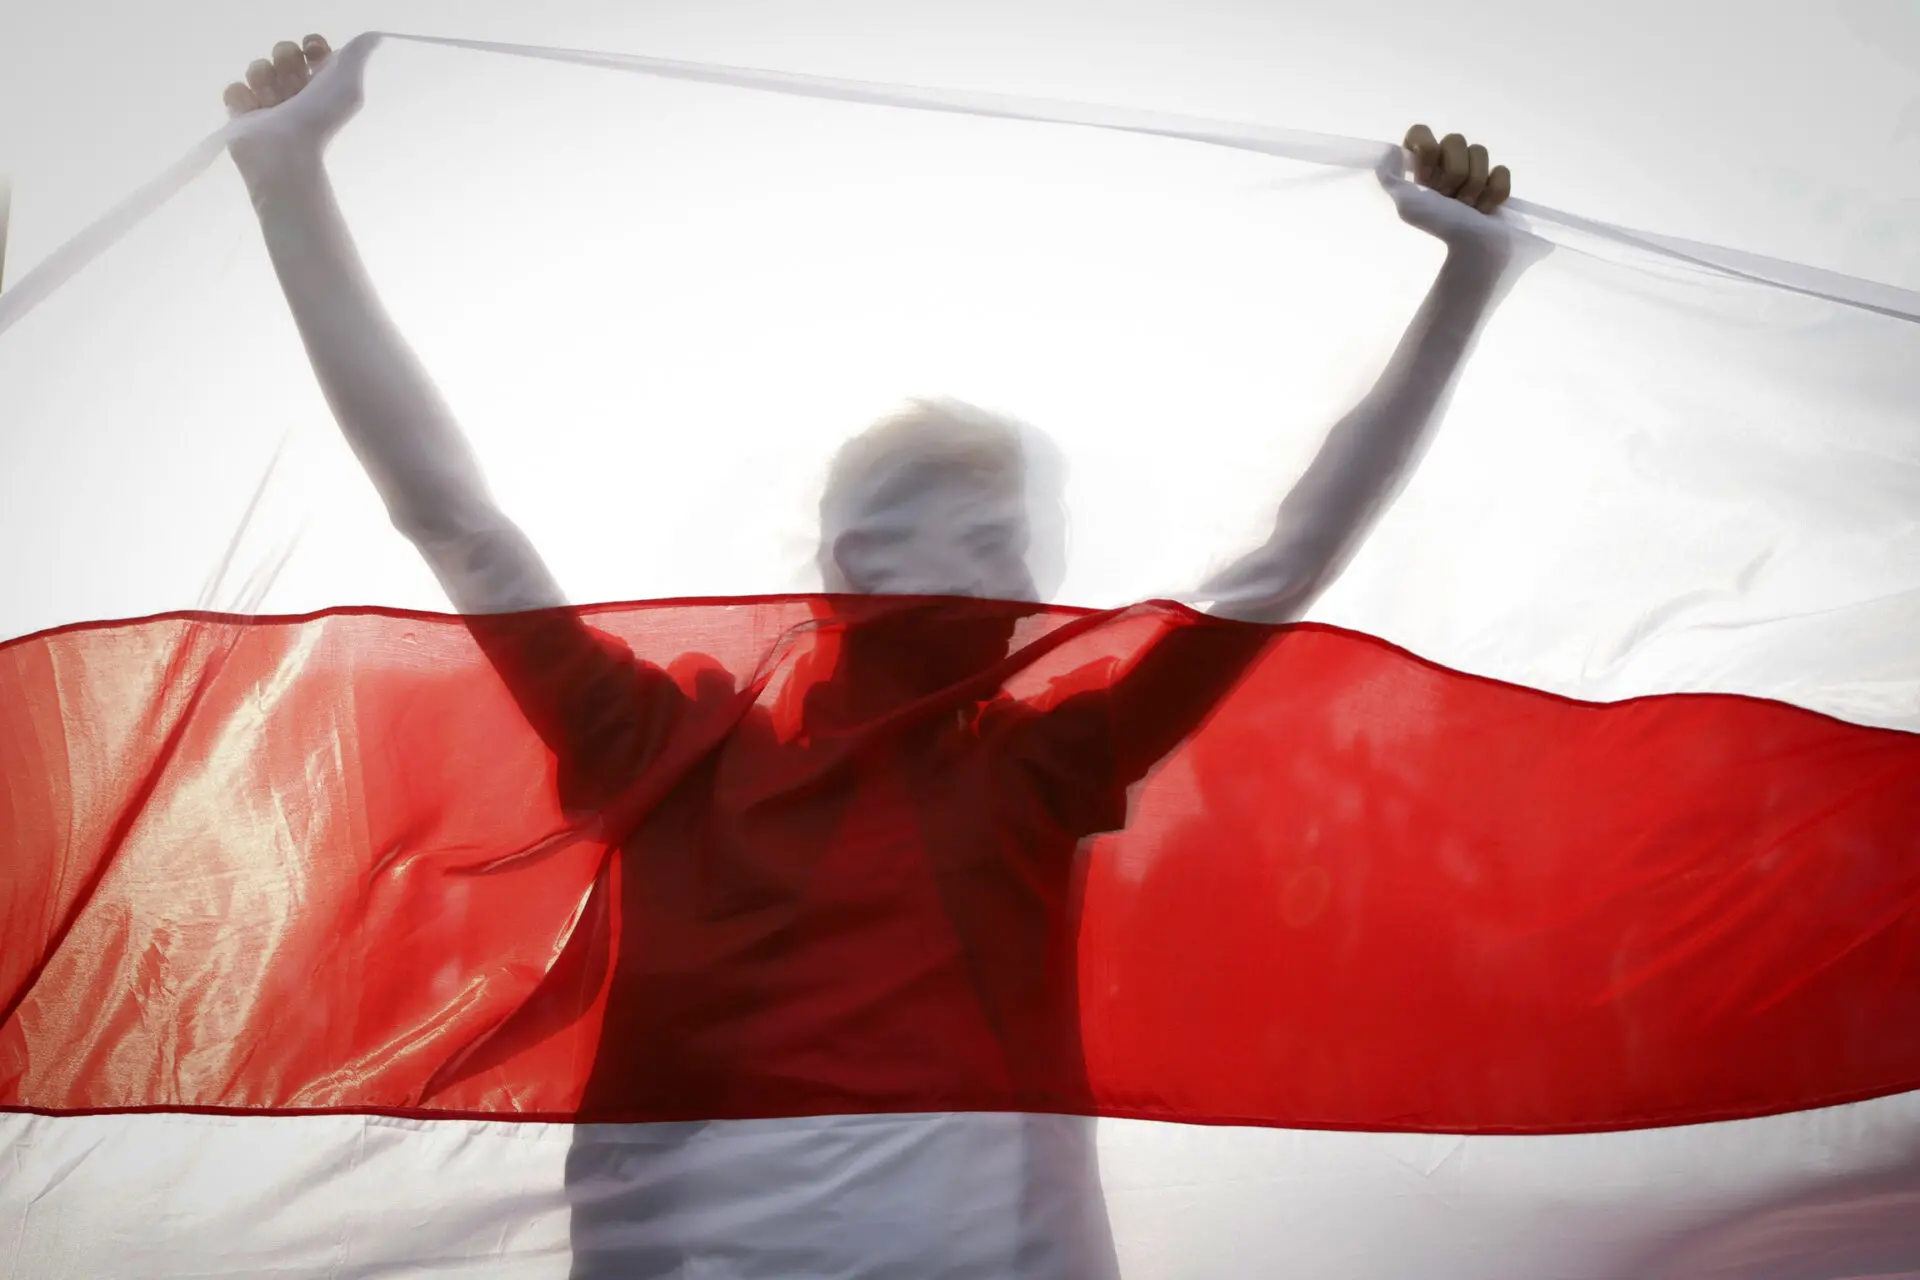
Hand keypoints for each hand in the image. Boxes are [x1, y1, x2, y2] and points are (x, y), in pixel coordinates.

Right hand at [224, 34, 372, 174]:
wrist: (285, 150)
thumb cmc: (319, 117)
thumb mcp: (348, 84)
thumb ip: (357, 56)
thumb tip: (372, 39)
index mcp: (323, 83)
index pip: (312, 48)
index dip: (311, 47)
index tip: (312, 54)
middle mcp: (297, 90)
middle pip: (283, 52)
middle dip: (286, 65)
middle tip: (294, 88)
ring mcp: (268, 101)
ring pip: (258, 67)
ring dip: (264, 82)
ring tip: (272, 103)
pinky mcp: (242, 114)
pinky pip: (235, 89)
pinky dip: (243, 100)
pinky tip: (253, 113)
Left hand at [1382, 125, 1517, 255]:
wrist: (1473, 250)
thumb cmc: (1438, 226)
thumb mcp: (1406, 204)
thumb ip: (1391, 177)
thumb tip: (1388, 153)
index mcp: (1422, 163)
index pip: (1420, 131)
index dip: (1427, 151)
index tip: (1426, 179)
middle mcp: (1445, 160)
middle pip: (1456, 139)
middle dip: (1454, 174)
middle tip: (1449, 199)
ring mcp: (1472, 168)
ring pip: (1480, 150)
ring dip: (1474, 186)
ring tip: (1468, 208)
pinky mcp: (1495, 180)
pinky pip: (1501, 170)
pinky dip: (1495, 193)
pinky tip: (1485, 210)